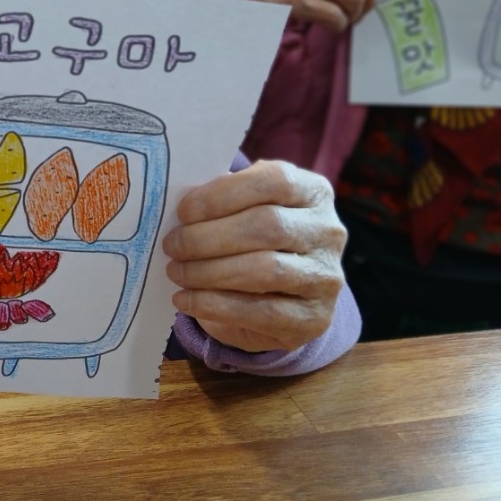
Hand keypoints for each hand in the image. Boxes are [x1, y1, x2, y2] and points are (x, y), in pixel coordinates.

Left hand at [162, 161, 346, 352]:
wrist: (283, 294)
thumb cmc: (251, 237)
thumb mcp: (242, 207)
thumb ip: (222, 198)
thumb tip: (181, 206)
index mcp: (312, 191)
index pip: (272, 182)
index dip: (222, 195)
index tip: (183, 211)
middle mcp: (328, 231)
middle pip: (267, 226)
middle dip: (208, 237)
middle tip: (172, 246)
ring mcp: (326, 277)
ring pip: (265, 270)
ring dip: (208, 272)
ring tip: (176, 272)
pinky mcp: (314, 319)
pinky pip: (261, 312)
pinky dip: (214, 305)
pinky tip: (185, 300)